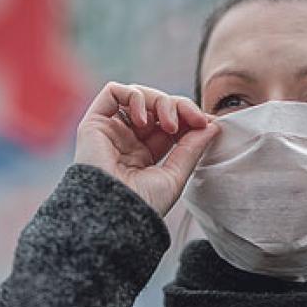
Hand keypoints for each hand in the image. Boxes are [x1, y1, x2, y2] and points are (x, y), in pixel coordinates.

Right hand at [74, 82, 218, 216]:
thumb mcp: (175, 176)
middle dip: (179, 107)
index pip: (169, 123)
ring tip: (169, 125)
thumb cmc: (141, 205)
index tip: (207, 123)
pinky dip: (135, 96)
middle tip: (195, 121)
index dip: (189, 117)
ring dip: (161, 102)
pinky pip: (113, 91)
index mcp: (143, 155)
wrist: (113, 215)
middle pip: (156, 106)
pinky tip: (143, 118)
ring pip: (139, 95)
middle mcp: (126, 140)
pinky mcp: (94, 122)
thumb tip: (213, 125)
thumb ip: (192, 148)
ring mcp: (110, 130)